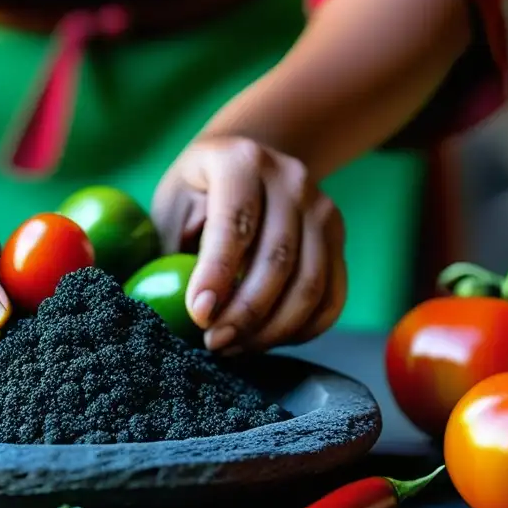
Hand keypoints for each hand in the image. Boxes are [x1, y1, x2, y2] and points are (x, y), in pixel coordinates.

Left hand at [152, 136, 345, 352]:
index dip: (218, 275)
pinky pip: (332, 296)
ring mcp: (322, 207)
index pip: (234, 225)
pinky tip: (267, 339)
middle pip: (277, 259)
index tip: (200, 316)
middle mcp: (290, 179)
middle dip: (245, 312)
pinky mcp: (338, 237)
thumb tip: (169, 306)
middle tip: (214, 342)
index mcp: (240, 161)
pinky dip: (303, 329)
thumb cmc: (197, 193)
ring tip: (235, 346)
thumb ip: (174, 248)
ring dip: (273, 328)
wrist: (247, 164)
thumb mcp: (174, 205)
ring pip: (311, 283)